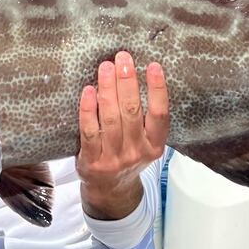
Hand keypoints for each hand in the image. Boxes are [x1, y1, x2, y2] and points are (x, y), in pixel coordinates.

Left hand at [77, 51, 168, 220]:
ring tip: (105, 67)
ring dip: (108, 89)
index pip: (159, 115)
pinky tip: (88, 91)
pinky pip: (90, 131)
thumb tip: (135, 74)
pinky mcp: (92, 161)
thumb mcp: (145, 142)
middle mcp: (136, 152)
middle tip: (122, 58)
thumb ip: (144, 117)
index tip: (153, 66)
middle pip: (132, 111)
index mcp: (154, 145)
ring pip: (111, 118)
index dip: (157, 90)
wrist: (110, 190)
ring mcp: (114, 158)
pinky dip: (88, 109)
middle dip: (127, 81)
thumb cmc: (128, 155)